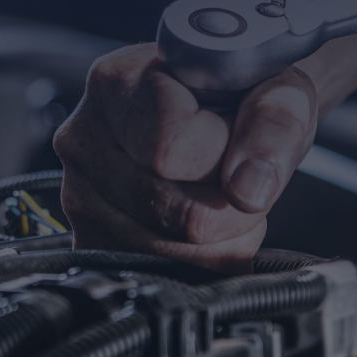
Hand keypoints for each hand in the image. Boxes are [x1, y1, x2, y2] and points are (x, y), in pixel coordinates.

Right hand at [54, 43, 317, 270]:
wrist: (220, 95)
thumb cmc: (241, 88)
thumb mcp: (276, 84)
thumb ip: (273, 125)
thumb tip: (249, 189)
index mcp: (117, 83)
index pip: (170, 150)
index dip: (228, 157)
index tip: (242, 139)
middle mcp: (84, 137)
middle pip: (174, 215)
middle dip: (233, 209)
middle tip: (243, 175)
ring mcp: (81, 193)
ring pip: (168, 256)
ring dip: (220, 242)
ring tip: (222, 195)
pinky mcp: (89, 237)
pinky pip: (154, 273)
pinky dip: (195, 261)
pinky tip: (200, 219)